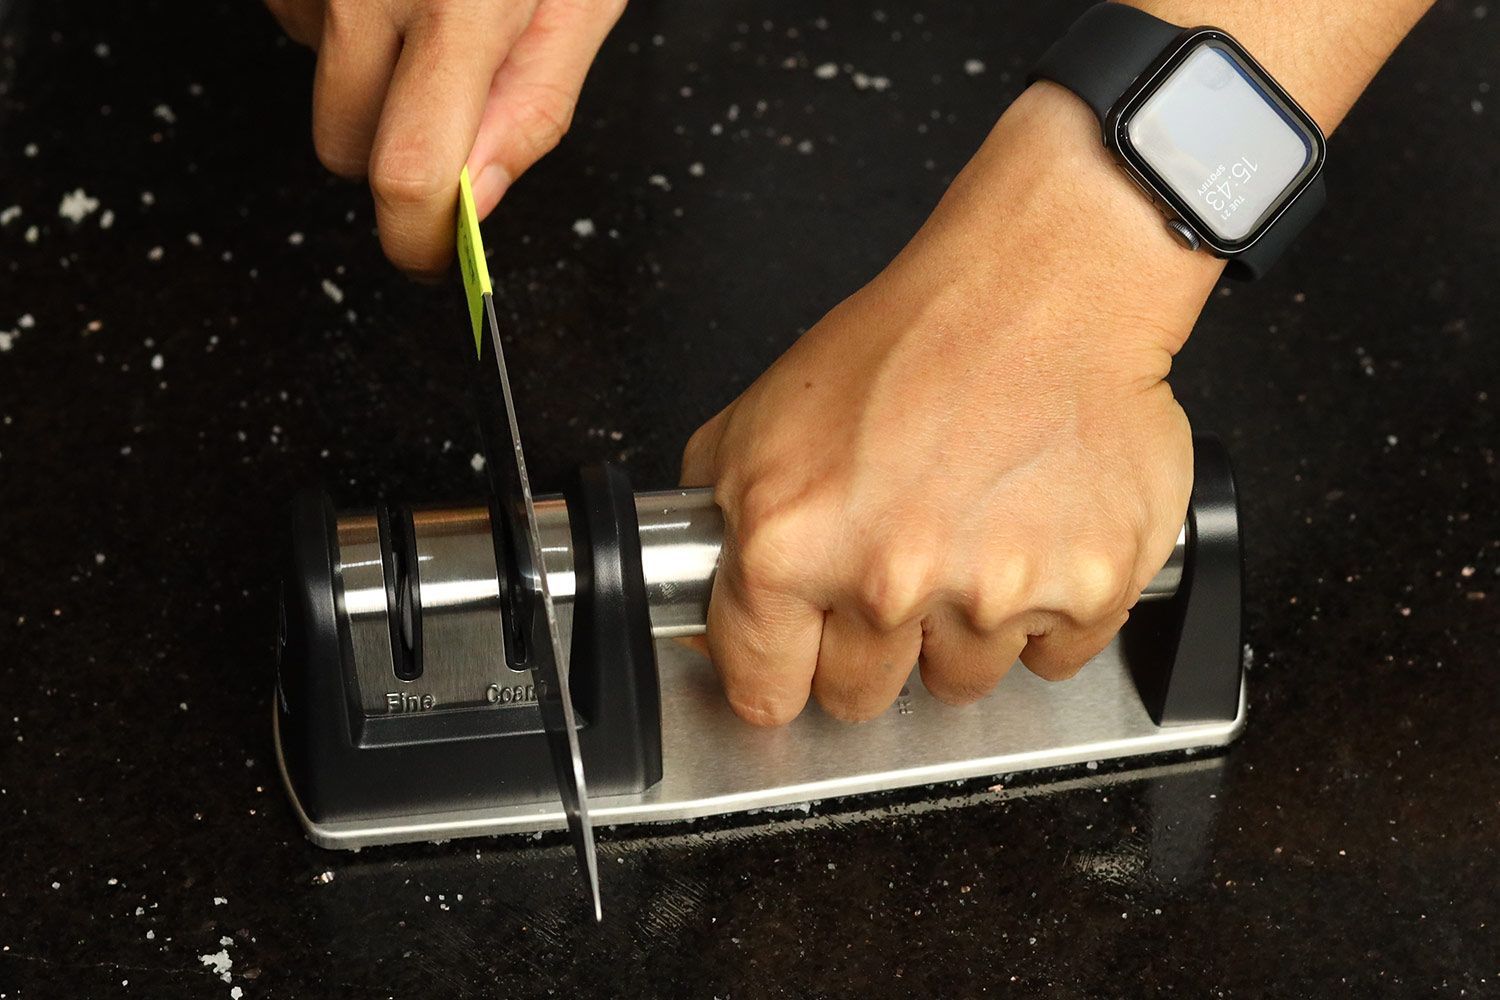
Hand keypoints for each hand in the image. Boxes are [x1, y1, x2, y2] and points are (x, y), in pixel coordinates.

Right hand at [265, 0, 623, 275]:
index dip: (419, 241)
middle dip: (398, 157)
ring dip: (374, 80)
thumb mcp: (579, 0)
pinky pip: (303, 27)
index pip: (409, 174)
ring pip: (324, 89)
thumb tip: (479, 202)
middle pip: (346, 151)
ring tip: (433, 6)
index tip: (438, 256)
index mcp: (459, 8)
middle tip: (455, 106)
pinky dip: (349, 24)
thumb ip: (533, 106)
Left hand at [680, 83, 1225, 725]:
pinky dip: (1045, 613)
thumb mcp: (759, 420)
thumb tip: (702, 613)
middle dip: (871, 648)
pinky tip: (1029, 537)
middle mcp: (888, 581)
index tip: (799, 658)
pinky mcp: (1088, 590)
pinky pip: (1051, 658)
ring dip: (961, 629)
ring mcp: (994, 594)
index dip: (782, 670)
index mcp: (790, 546)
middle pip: (862, 697)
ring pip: (960, 681)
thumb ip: (716, 530)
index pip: (765, 691)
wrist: (1042, 288)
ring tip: (970, 533)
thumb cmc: (909, 342)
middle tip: (895, 566)